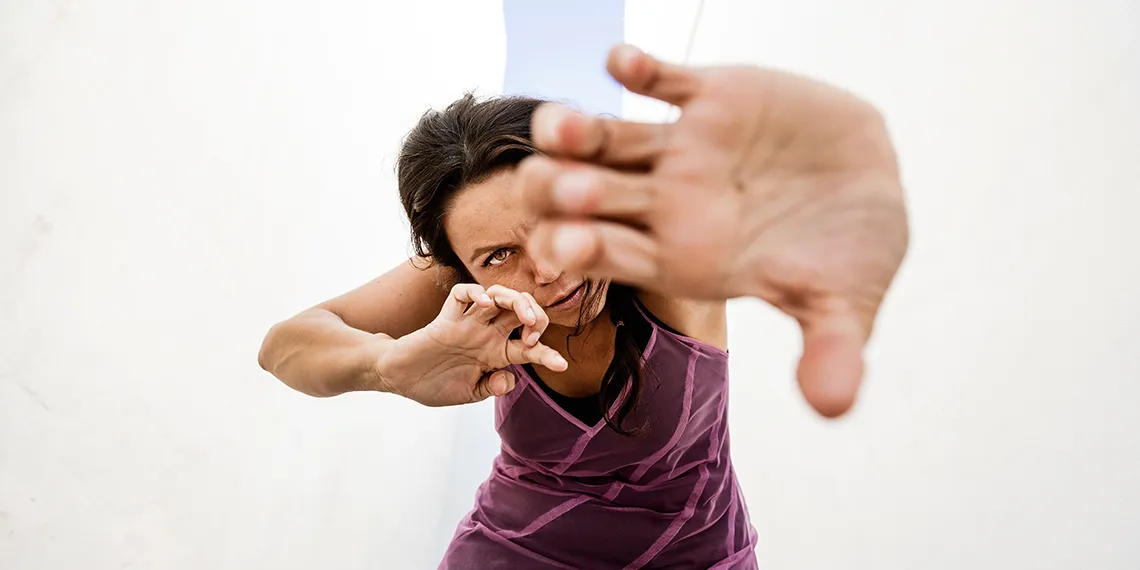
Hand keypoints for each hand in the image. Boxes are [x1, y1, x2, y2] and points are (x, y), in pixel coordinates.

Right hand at [376, 284, 567, 406]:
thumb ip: (491, 387)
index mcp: (495, 353)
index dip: (547, 354)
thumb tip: (512, 379)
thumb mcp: (469, 393)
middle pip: (520, 311)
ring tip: (523, 317)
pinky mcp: (446, 318)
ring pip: (499, 296)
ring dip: (516, 300)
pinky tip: (487, 304)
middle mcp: (485, 334)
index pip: (529, 347)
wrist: (400, 379)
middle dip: (537, 316)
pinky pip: (464, 294)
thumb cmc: (433, 384)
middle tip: (534, 332)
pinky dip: (477, 293)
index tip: (562, 364)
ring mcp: (467, 323)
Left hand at [517, 45, 908, 416]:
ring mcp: (681, 149)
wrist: (874, 184)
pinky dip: (639, 70)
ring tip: (559, 125)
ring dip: (577, 131)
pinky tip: (619, 62)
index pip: (614, 258)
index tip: (562, 246)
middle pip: (588, 197)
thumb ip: (830, 349)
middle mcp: (665, 203)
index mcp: (680, 258)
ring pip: (607, 139)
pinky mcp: (709, 99)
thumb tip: (833, 409)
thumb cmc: (850, 254)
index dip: (583, 251)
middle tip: (546, 183)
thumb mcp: (845, 303)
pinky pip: (662, 80)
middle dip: (561, 190)